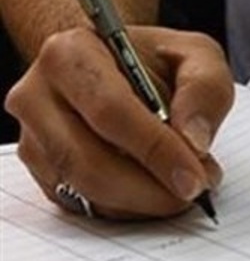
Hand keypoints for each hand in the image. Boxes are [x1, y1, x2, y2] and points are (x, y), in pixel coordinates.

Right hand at [5, 25, 233, 219]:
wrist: (120, 67)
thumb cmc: (156, 60)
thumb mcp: (196, 55)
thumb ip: (205, 88)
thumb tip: (195, 141)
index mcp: (69, 54)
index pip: (110, 110)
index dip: (156, 150)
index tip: (195, 177)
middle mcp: (36, 95)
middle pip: (87, 159)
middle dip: (149, 187)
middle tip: (194, 191)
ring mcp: (33, 136)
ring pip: (82, 188)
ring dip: (141, 201)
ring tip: (183, 190)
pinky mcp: (40, 170)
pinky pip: (80, 203)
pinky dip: (127, 207)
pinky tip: (157, 193)